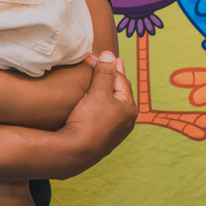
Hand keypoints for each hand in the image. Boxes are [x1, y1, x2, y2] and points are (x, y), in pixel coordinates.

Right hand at [59, 51, 135, 171]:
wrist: (77, 152)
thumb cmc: (89, 121)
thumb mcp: (97, 92)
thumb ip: (104, 72)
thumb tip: (109, 54)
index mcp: (129, 106)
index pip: (120, 78)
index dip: (107, 64)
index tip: (94, 55)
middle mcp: (127, 118)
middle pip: (119, 90)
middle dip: (112, 75)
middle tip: (104, 62)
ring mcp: (116, 129)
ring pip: (113, 102)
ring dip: (107, 88)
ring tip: (100, 78)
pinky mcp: (105, 136)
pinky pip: (106, 112)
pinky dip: (102, 101)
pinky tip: (94, 101)